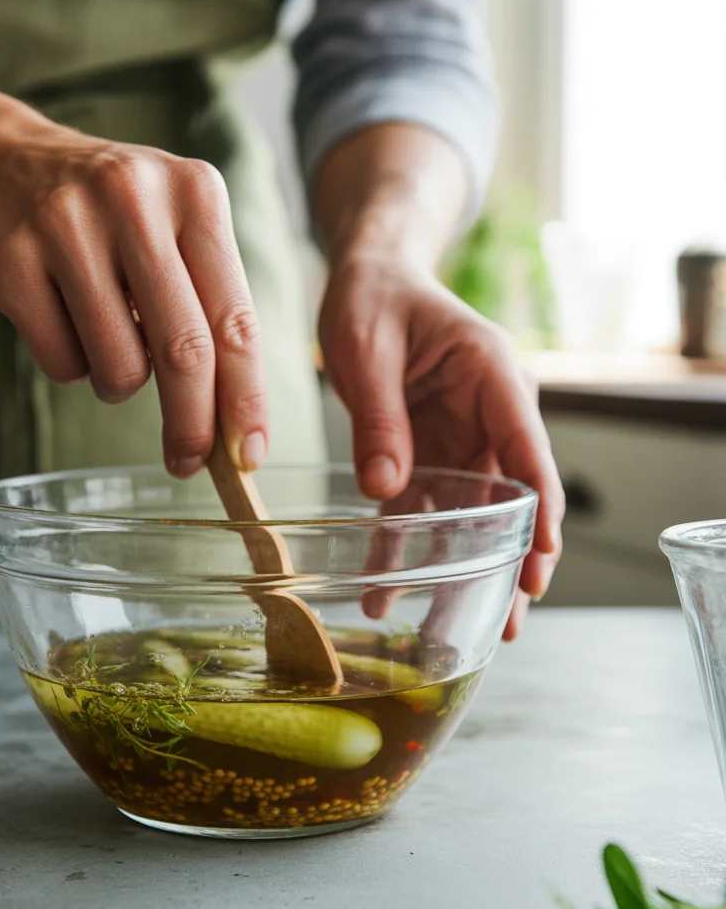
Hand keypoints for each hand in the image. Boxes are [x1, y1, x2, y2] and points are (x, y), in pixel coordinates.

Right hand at [0, 111, 267, 476]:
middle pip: (183, 352)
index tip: (250, 454)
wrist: (6, 165)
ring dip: (120, 384)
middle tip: (189, 462)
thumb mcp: (179, 230)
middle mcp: (134, 199)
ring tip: (108, 339)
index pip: (236, 320)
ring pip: (118, 367)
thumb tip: (237, 425)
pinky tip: (64, 318)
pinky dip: (72, 366)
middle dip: (192, 424)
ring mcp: (66, 226)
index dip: (246, 399)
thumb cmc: (117, 219)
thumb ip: (213, 307)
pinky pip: (62, 364)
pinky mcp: (11, 259)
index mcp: (196, 193)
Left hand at [319, 256, 564, 639]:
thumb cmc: (375, 297)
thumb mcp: (367, 348)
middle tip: (506, 622)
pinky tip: (386, 588)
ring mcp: (459, 436)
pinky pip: (421, 507)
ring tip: (447, 628)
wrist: (368, 279)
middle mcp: (488, 413)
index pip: (527, 451)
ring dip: (458, 569)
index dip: (539, 511)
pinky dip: (405, 548)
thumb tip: (387, 488)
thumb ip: (379, 418)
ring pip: (469, 515)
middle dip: (509, 561)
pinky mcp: (426, 451)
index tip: (541, 562)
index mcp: (492, 376)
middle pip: (510, 498)